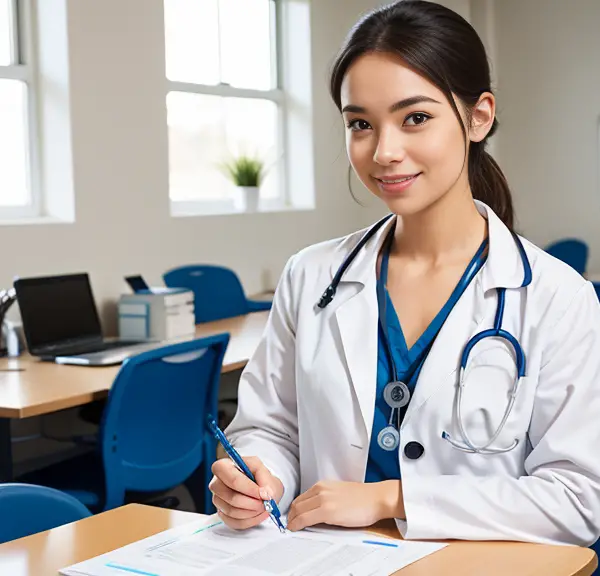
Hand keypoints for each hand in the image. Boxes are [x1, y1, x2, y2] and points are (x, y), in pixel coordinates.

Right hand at [209, 457, 283, 529]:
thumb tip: (265, 494)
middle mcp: (216, 483)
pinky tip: (258, 513)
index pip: (231, 478)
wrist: (261, 490)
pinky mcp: (222, 514)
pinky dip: (250, 520)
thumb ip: (265, 478)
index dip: (248, 488)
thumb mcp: (265, 471)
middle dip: (251, 502)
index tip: (262, 493)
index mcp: (224, 466)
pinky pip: (234, 522)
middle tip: (264, 502)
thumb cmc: (260, 478)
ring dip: (252, 512)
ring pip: (232, 511)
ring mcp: (217, 500)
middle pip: (230, 497)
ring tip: (263, 507)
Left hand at [287, 480, 403, 531]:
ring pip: (298, 511)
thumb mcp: (338, 493)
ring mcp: (323, 500)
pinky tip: (295, 528)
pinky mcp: (327, 511)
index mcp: (323, 485)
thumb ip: (325, 498)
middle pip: (297, 504)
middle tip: (289, 523)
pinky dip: (297, 524)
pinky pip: (305, 519)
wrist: (376, 498)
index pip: (301, 497)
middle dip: (291, 515)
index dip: (294, 508)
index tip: (292, 515)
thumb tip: (314, 510)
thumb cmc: (362, 498)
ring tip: (291, 527)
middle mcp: (320, 490)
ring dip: (292, 521)